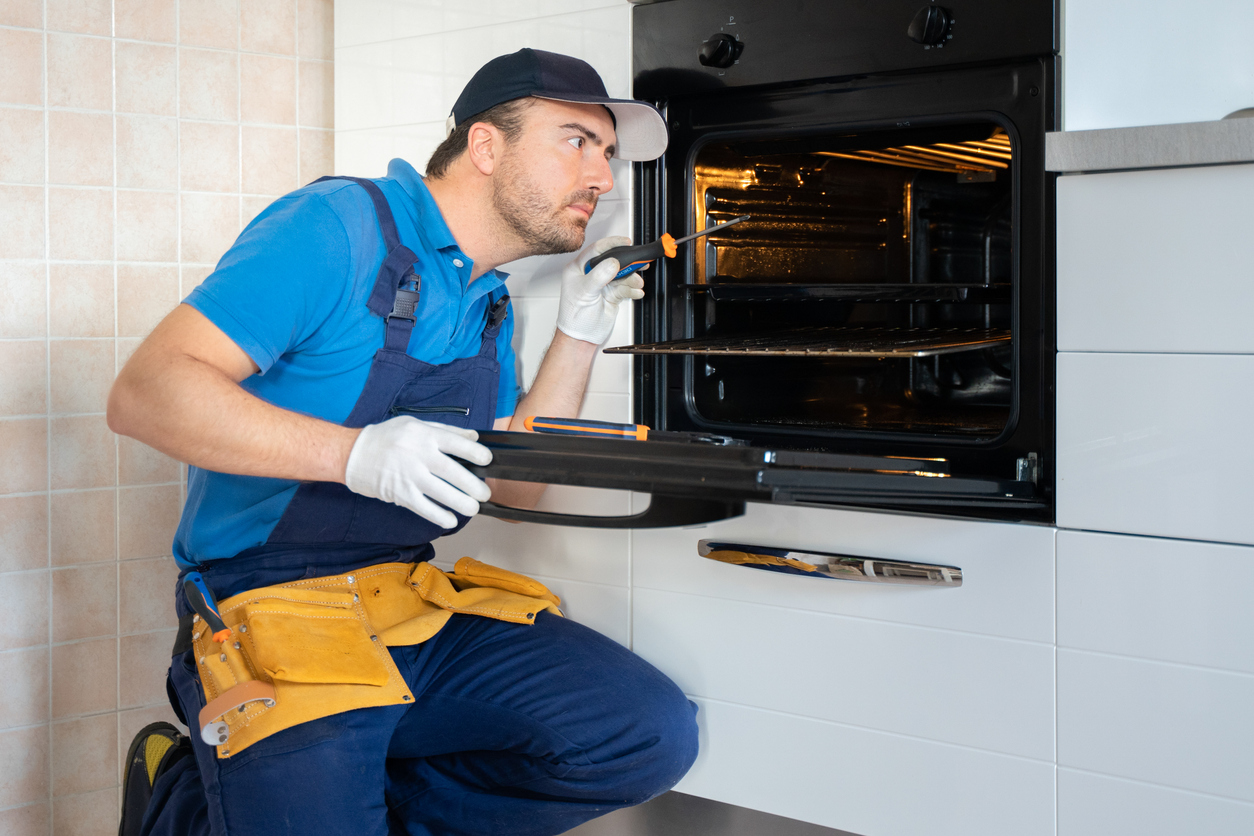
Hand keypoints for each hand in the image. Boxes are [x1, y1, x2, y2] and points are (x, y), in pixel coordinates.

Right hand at [343, 416, 492, 528]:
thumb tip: (473, 436)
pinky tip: (451, 520)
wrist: (352, 454)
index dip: (475, 453)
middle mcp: (418, 455)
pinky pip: (424, 508)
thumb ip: (445, 430)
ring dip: (461, 503)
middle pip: (453, 472)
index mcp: (424, 435)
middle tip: (484, 492)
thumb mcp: (414, 424)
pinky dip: (439, 516)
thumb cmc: (385, 437)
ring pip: (442, 493)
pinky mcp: (400, 494)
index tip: (487, 460)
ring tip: (473, 508)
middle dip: (473, 484)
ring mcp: (409, 476)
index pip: (456, 443)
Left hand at [556, 236, 645, 344]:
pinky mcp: (611, 295)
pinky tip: (636, 292)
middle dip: (628, 263)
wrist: (581, 338)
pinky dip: (632, 290)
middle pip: (613, 262)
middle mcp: (591, 275)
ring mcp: (602, 285)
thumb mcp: (585, 292)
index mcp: (579, 269)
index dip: (612, 244)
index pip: (597, 250)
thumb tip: (613, 262)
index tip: (625, 242)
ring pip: (621, 276)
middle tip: (640, 262)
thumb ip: (599, 275)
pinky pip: (625, 288)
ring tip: (638, 283)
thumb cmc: (574, 317)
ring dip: (632, 279)